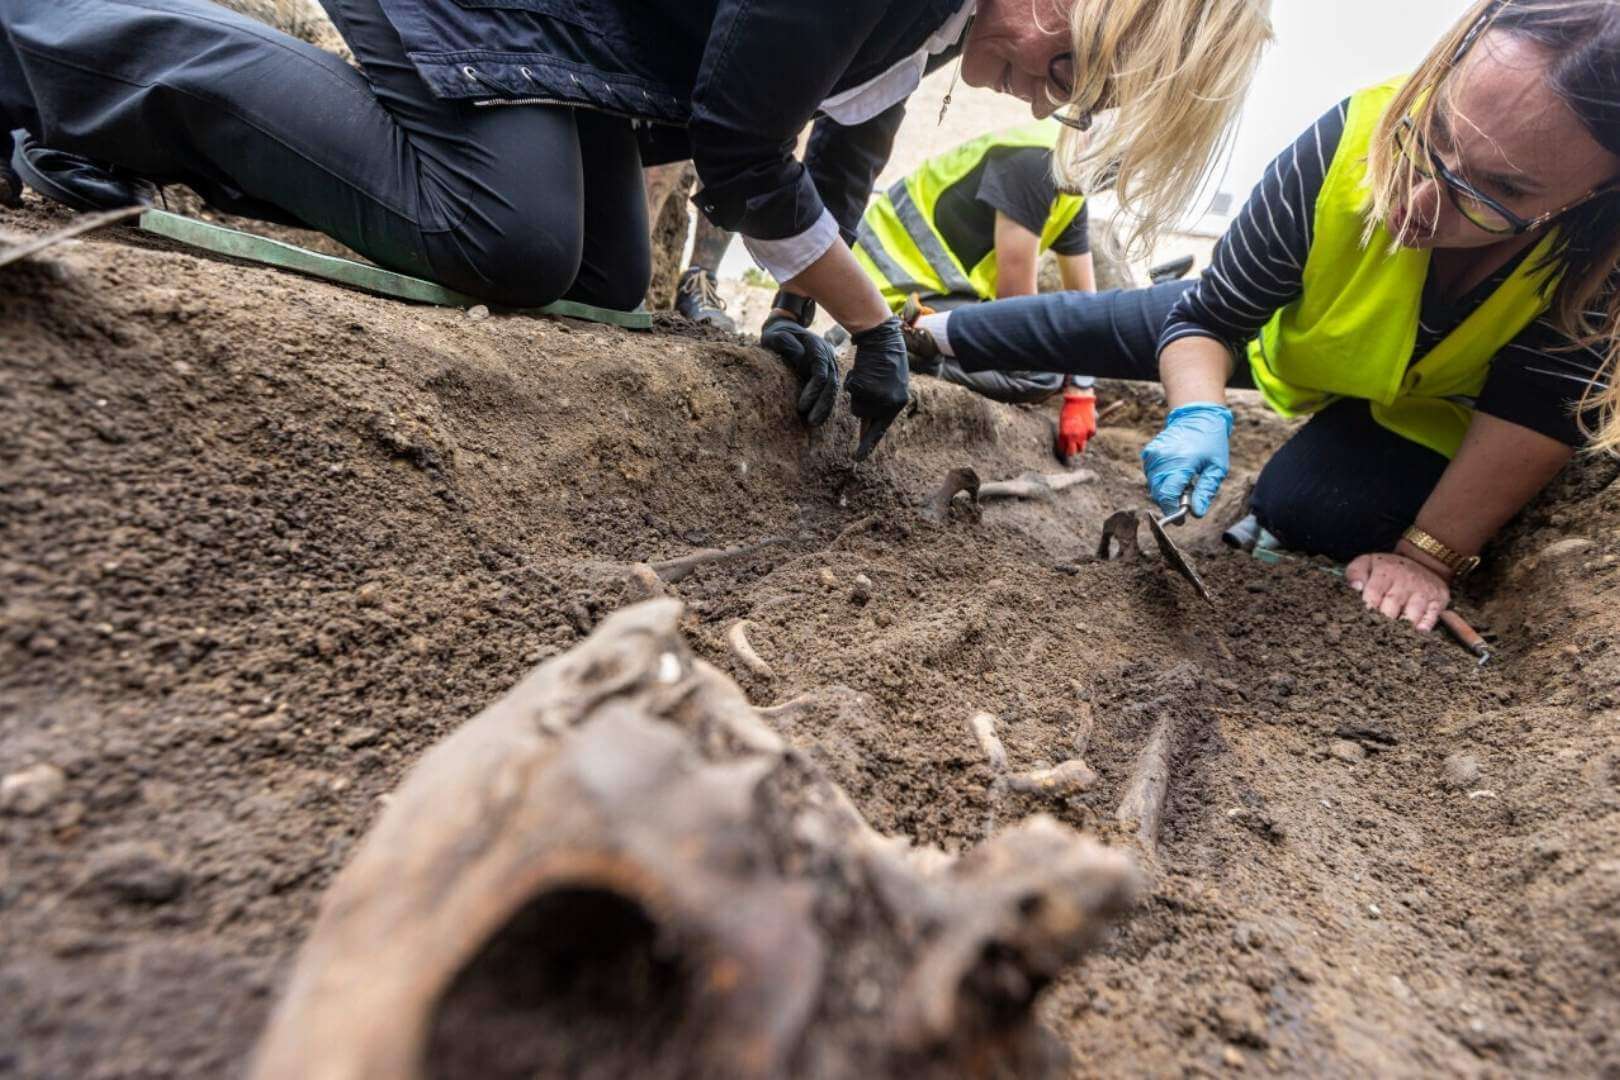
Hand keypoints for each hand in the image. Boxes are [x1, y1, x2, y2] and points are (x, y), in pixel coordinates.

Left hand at [760, 314, 838, 426]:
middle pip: (830, 383)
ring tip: (814, 423)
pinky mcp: (826, 372)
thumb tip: (801, 360)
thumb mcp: (776, 335)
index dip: (814, 390)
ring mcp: (829, 364)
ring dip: (825, 407)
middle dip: (822, 404)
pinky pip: (829, 390)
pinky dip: (825, 404)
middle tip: (811, 422)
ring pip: (833, 389)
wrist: (785, 327)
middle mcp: (827, 355)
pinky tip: (819, 418)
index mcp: (817, 346)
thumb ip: (787, 344)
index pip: (820, 370)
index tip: (802, 406)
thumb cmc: (777, 334)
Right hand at [846, 316, 910, 459]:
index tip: (858, 459)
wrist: (883, 338)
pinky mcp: (867, 389)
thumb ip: (883, 402)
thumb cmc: (885, 358)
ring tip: (866, 374)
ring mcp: (879, 397)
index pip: (881, 428)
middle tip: (865, 381)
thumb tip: (868, 425)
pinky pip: (851, 393)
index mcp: (899, 403)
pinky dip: (852, 382)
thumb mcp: (891, 383)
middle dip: (859, 402)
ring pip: (855, 405)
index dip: (868, 443)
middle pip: (863, 416)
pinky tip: (862, 370)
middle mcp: (891, 404)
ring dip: (856, 392)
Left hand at [1054, 388, 1097, 463]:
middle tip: (1072, 447)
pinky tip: (1086, 429)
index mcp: (1064, 435)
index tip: (1064, 449)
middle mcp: (1073, 437)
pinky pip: (1090, 436)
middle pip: (1073, 452)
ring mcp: (1083, 434)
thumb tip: (1066, 439)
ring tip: (1079, 439)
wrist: (1079, 399)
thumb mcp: (1063, 422)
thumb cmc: (1068, 408)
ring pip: (1082, 447)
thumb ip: (1064, 432)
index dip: (1063, 449)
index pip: (1063, 449)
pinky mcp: (1091, 430)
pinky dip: (1088, 434)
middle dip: (1072, 450)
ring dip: (1080, 444)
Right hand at [1140, 402, 1232, 516]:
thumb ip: (1205, 491)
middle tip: (1187, 497)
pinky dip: (1161, 480)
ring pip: (1153, 486)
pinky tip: (1175, 472)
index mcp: (1181, 463)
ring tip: (1184, 481)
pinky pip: (1151, 475)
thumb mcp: (1217, 468)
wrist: (1198, 416)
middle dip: (1170, 502)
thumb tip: (1196, 513)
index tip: (1181, 519)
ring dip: (1165, 491)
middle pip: (1158, 493)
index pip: (1167, 495)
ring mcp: (1153, 455)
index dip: (1172, 511)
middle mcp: (1162, 459)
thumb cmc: (1211, 442)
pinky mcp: (1149, 452)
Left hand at [1345, 553, 1449, 630]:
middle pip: (1392, 605)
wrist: (1423, 560)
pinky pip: (1432, 616)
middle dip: (1382, 622)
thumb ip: (1355, 573)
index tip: (1360, 622)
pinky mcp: (1439, 599)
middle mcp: (1406, 581)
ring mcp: (1424, 591)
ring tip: (1391, 640)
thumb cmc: (1388, 568)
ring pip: (1413, 613)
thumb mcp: (1368, 562)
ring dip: (1402, 628)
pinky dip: (1425, 626)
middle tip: (1373, 636)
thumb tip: (1355, 588)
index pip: (1374, 592)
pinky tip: (1417, 633)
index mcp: (1386, 572)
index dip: (1367, 608)